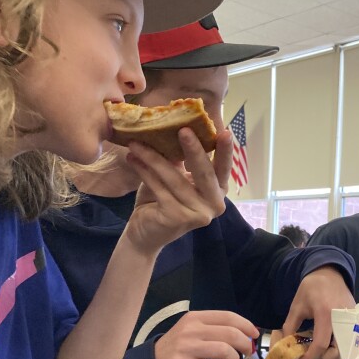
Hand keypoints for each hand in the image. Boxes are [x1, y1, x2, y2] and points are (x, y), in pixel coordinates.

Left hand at [121, 127, 233, 254]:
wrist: (145, 233)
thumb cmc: (161, 201)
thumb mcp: (175, 177)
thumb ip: (181, 160)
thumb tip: (176, 126)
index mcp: (218, 191)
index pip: (224, 168)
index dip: (225, 150)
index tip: (225, 131)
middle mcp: (214, 204)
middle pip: (205, 173)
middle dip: (194, 149)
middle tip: (182, 129)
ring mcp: (198, 214)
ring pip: (176, 178)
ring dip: (154, 157)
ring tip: (137, 142)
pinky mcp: (178, 217)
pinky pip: (160, 187)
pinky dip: (145, 171)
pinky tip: (133, 159)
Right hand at [154, 310, 258, 358]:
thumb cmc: (179, 346)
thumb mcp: (194, 330)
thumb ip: (216, 329)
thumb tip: (246, 335)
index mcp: (196, 317)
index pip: (228, 316)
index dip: (246, 325)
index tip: (254, 334)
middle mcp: (191, 329)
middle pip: (230, 334)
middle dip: (244, 344)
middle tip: (246, 353)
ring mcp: (186, 347)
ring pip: (224, 351)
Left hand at [280, 266, 355, 358]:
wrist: (330, 273)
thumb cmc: (312, 288)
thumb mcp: (297, 306)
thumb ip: (290, 326)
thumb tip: (286, 345)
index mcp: (325, 314)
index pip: (320, 344)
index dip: (309, 357)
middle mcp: (342, 320)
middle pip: (337, 350)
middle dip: (324, 358)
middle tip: (311, 355)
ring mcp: (351, 320)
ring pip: (345, 346)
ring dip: (332, 352)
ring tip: (319, 347)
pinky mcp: (356, 320)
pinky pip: (349, 338)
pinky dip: (338, 343)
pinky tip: (328, 339)